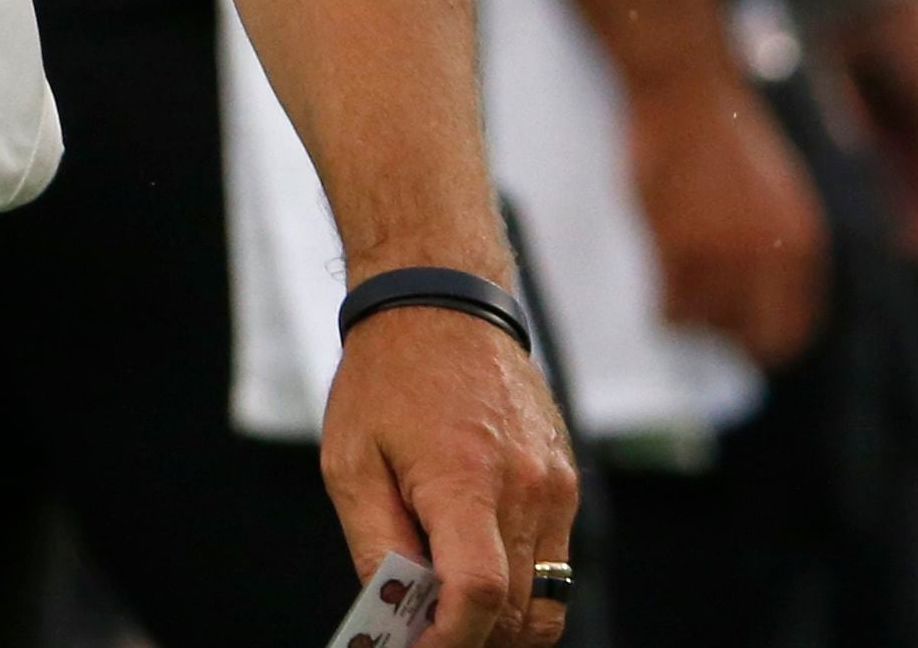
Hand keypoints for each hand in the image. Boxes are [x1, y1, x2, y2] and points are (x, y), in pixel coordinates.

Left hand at [317, 300, 580, 647]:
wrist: (442, 304)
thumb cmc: (386, 381)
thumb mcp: (351, 462)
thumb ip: (375, 545)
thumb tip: (396, 616)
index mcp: (464, 478)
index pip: (476, 593)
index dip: (450, 642)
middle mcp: (524, 486)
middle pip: (515, 610)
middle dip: (471, 640)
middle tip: (424, 637)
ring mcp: (554, 485)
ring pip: (545, 599)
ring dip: (501, 624)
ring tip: (450, 613)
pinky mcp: (566, 481)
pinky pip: (555, 563)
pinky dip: (519, 585)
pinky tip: (473, 569)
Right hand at [626, 69, 827, 367]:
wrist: (686, 88)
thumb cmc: (722, 136)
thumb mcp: (777, 194)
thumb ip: (776, 250)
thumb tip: (760, 303)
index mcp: (802, 241)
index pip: (794, 327)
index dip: (764, 339)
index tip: (742, 337)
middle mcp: (770, 254)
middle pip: (750, 337)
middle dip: (724, 331)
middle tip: (704, 313)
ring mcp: (722, 252)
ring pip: (704, 324)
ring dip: (689, 314)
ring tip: (678, 282)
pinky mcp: (677, 245)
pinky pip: (668, 308)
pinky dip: (662, 304)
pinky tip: (661, 275)